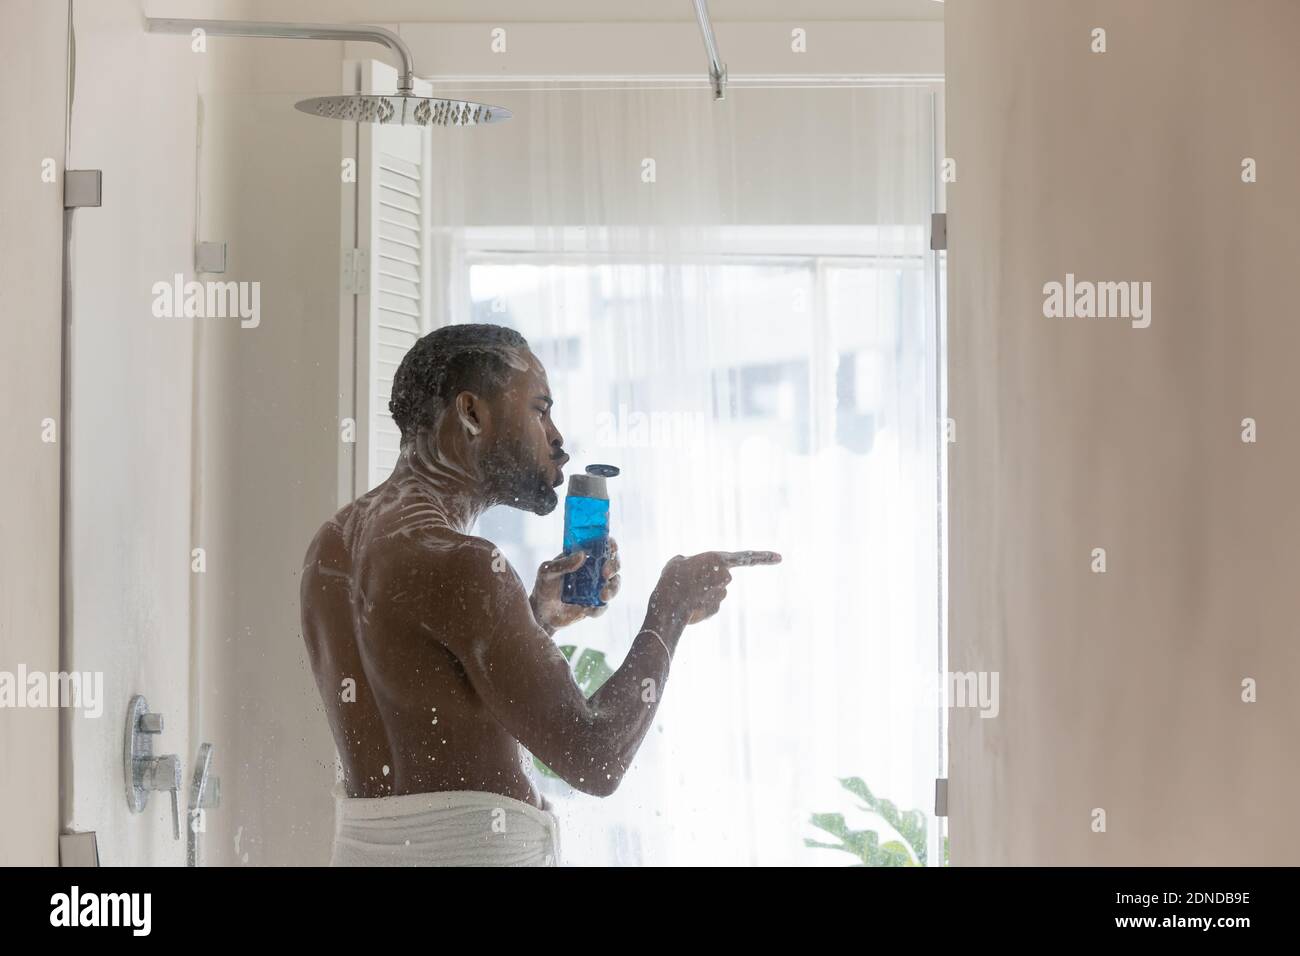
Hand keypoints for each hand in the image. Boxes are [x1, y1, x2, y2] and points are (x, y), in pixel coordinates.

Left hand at [529, 537, 621, 631]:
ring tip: (603, 596)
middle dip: (615, 566)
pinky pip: (604, 606)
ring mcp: (596, 587)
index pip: (602, 545)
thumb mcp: (547, 571)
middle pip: (614, 563)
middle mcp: (593, 570)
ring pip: (615, 584)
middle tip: (606, 573)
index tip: (612, 547)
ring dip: (613, 588)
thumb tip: (582, 555)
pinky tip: (587, 610)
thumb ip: (563, 563)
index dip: (611, 544)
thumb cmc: (544, 586)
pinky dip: (599, 608)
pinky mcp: (595, 604)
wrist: (542, 613)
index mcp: (583, 557)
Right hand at [649, 550, 781, 625]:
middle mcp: (725, 576)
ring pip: (716, 591)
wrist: (668, 605)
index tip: (780, 558)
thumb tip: (693, 569)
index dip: (764, 557)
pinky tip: (688, 605)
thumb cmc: (672, 578)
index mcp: (718, 558)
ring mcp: (722, 594)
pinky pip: (709, 604)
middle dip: (709, 579)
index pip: (746, 557)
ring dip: (703, 592)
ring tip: (685, 593)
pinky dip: (700, 605)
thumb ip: (693, 562)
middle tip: (689, 581)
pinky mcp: (716, 609)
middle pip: (722, 576)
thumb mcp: (679, 562)